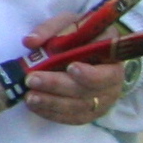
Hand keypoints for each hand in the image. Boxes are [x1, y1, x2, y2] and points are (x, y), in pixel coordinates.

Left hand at [18, 9, 128, 125]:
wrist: (91, 51)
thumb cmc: (82, 36)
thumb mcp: (70, 24)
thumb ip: (51, 29)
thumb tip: (30, 42)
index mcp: (113, 59)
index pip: (107, 73)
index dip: (90, 74)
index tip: (70, 67)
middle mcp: (112, 84)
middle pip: (87, 92)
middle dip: (57, 86)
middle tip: (32, 80)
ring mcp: (102, 101)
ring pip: (78, 108)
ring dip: (52, 104)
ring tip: (30, 97)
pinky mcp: (90, 113)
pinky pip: (72, 119)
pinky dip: (53, 114)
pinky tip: (36, 106)